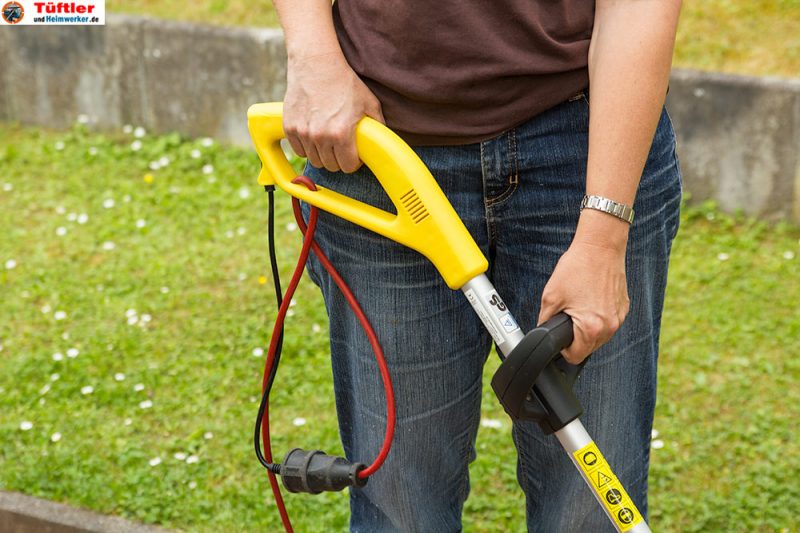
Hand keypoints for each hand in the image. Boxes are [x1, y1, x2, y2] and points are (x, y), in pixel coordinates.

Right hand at [283, 52, 383, 172]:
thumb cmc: (344, 82)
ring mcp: (303, 132)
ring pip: (314, 160)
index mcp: (341, 133)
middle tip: (342, 147)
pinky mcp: (289, 127)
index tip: (354, 155)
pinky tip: (314, 136)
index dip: (354, 162)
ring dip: (322, 154)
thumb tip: (381, 142)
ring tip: (328, 140)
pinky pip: (298, 150)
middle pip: (331, 166)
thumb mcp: (369, 103)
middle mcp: (320, 136)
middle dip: (338, 159)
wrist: (316, 62)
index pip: (348, 167)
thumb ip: (377, 126)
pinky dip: (306, 147)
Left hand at [538, 236, 629, 364]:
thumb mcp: (550, 297)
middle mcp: (610, 326)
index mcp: (591, 327)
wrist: (600, 247)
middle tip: (567, 317)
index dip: (563, 350)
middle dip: (575, 338)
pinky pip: (609, 323)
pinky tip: (590, 300)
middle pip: (589, 348)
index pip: (576, 356)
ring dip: (587, 329)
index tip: (559, 337)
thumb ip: (545, 321)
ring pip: (599, 337)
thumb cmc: (577, 267)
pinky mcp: (624, 308)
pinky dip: (598, 318)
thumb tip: (543, 333)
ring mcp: (619, 317)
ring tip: (578, 306)